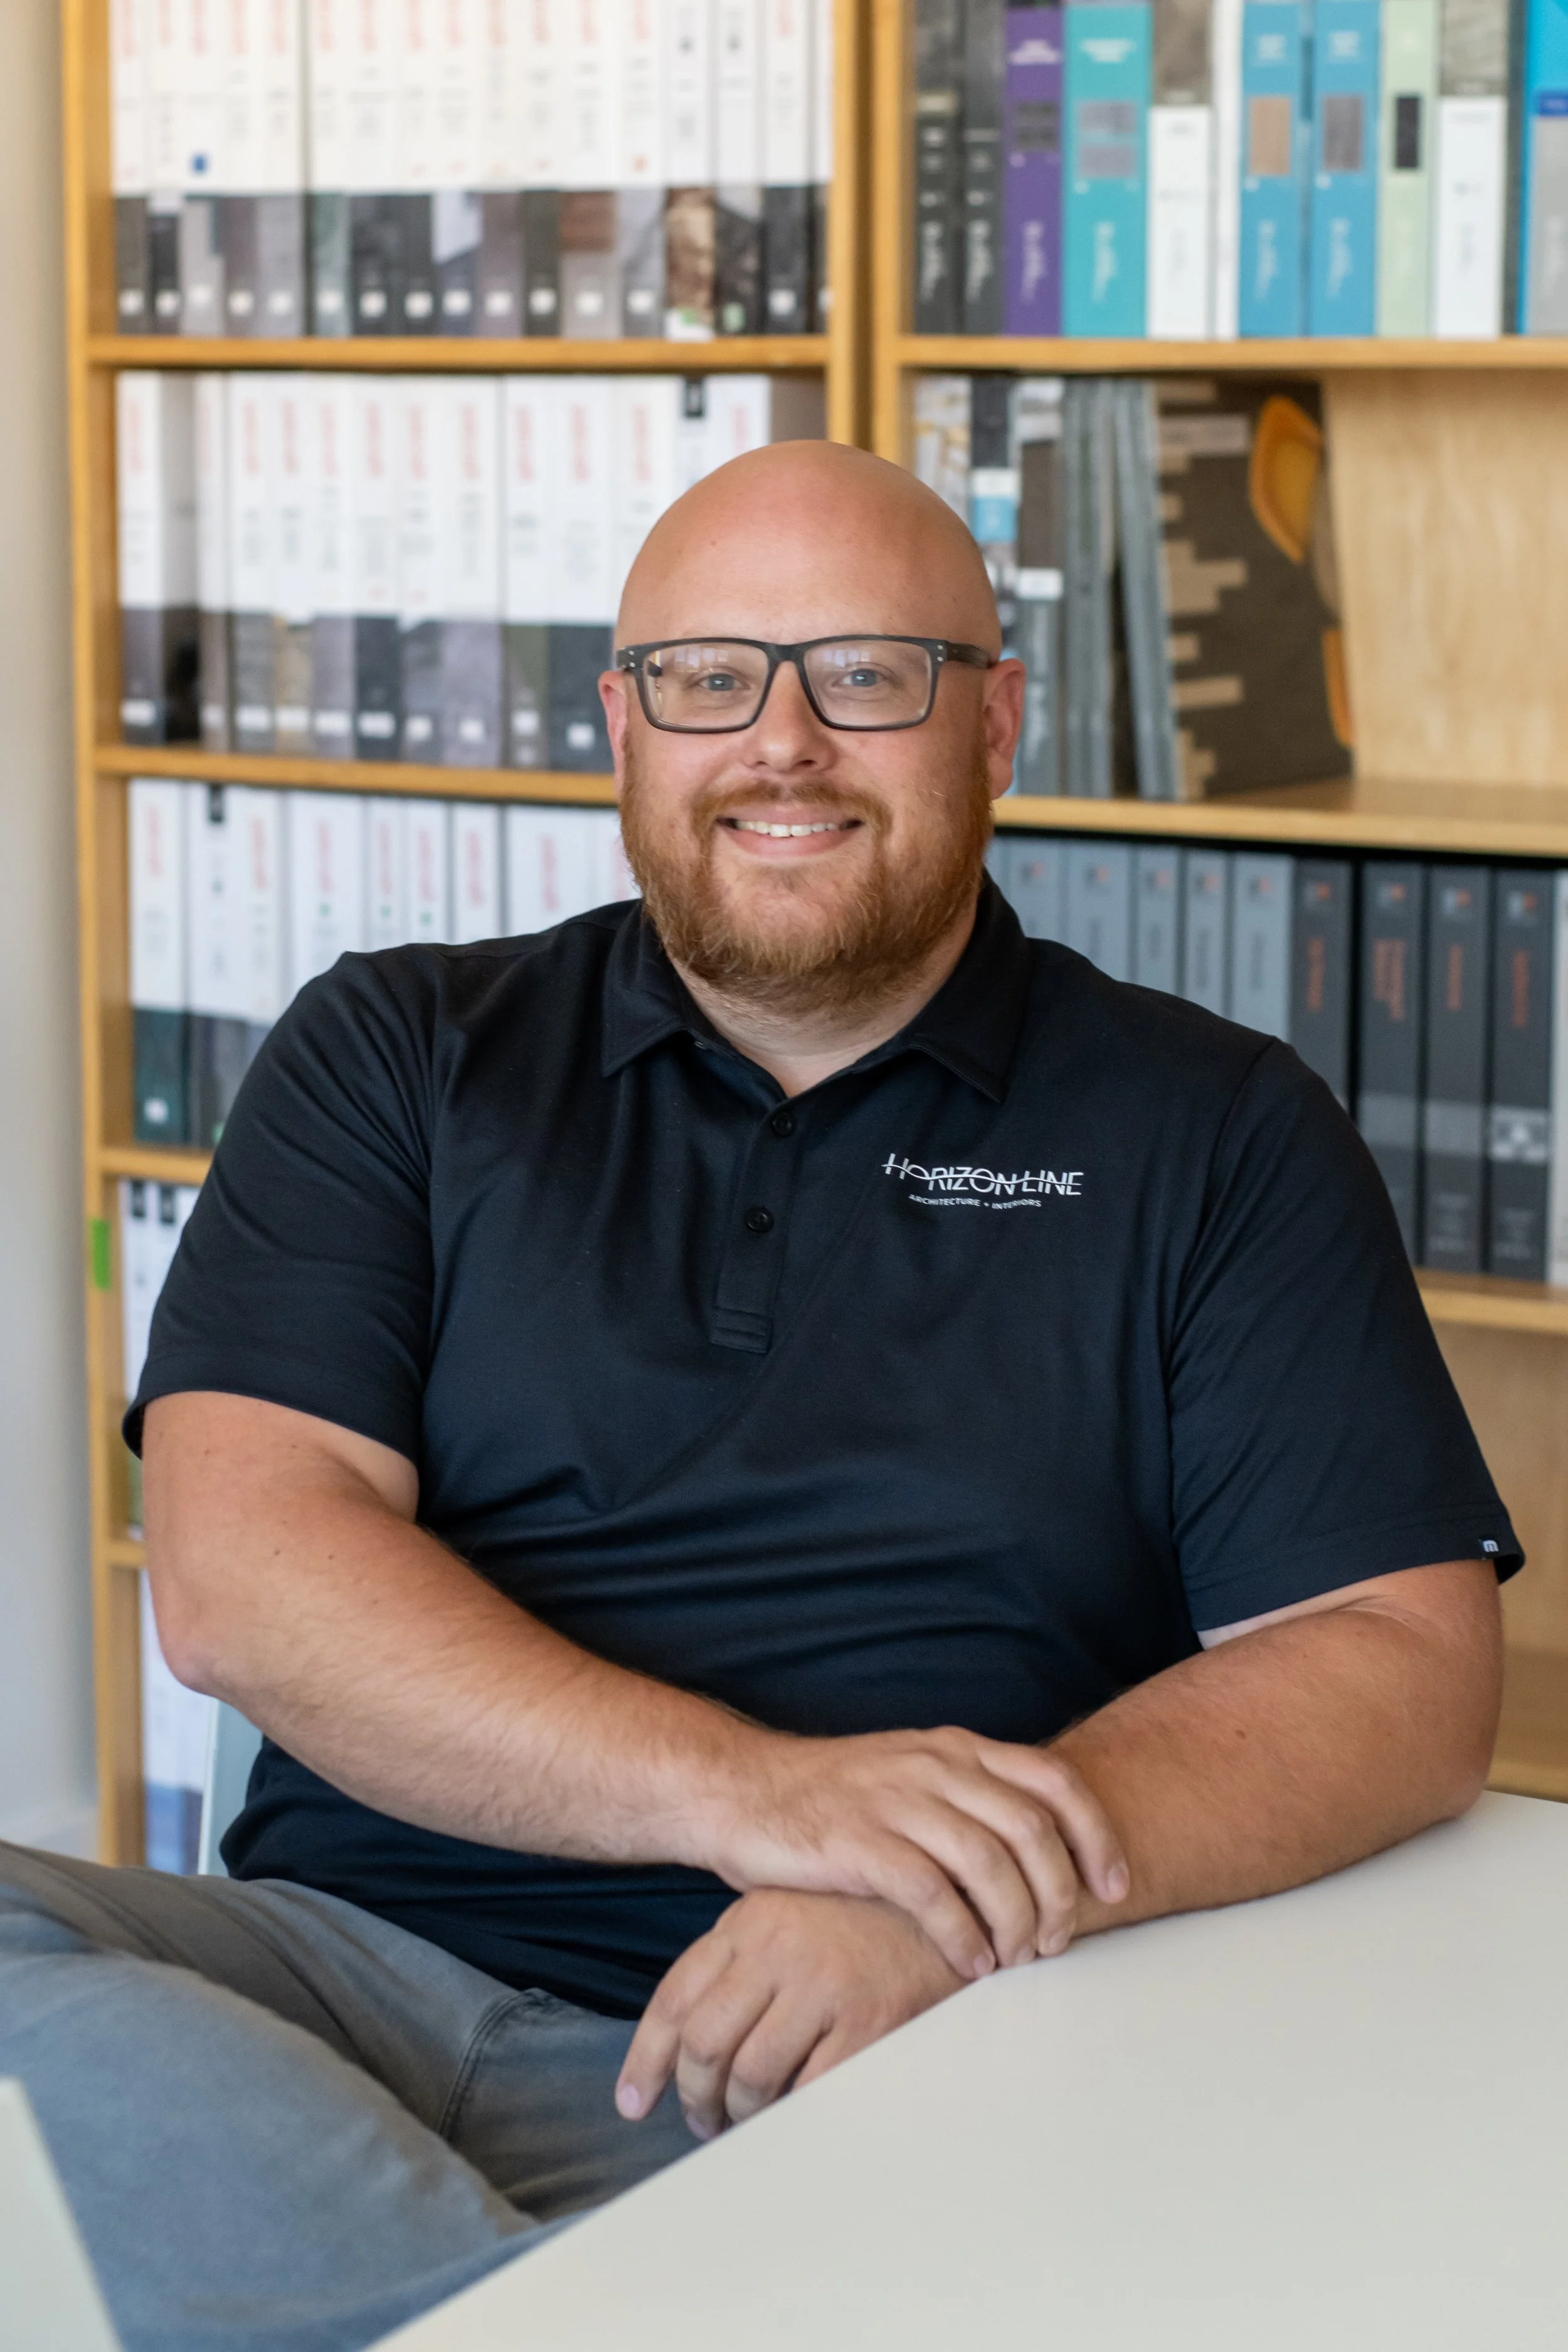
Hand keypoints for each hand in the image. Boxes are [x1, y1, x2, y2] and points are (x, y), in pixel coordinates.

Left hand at [616, 1889, 964, 2141]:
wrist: (951, 1907)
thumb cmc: (865, 1920)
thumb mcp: (790, 1915)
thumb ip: (742, 1961)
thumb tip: (693, 2042)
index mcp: (750, 1920)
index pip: (675, 1998)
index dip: (646, 2060)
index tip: (634, 2102)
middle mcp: (777, 1948)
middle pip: (703, 2043)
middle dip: (694, 2096)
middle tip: (704, 2121)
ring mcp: (822, 1983)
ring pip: (750, 2074)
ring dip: (741, 2114)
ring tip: (749, 2123)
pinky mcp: (866, 2020)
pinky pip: (809, 2090)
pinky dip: (793, 2116)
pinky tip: (794, 2117)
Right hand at [702, 1726, 1127, 1982]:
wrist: (739, 1791)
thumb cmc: (830, 1799)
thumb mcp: (910, 1777)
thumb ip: (969, 1800)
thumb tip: (1038, 1854)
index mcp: (954, 1748)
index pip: (1053, 1780)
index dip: (1096, 1834)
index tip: (1114, 1885)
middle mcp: (933, 1767)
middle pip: (1032, 1829)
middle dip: (1059, 1893)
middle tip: (1057, 1941)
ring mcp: (895, 1802)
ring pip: (990, 1864)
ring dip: (1016, 1922)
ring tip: (1014, 1959)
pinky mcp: (857, 1844)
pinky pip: (932, 1894)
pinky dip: (963, 1935)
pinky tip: (969, 1961)